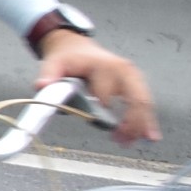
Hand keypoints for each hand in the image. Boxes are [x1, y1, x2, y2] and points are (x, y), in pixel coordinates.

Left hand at [35, 32, 160, 145]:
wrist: (77, 48)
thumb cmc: (67, 59)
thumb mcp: (54, 63)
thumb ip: (49, 75)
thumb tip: (41, 85)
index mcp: (104, 67)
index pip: (106, 95)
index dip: (102, 113)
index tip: (96, 127)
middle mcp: (124, 70)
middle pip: (136, 100)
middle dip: (131, 123)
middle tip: (119, 141)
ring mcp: (133, 77)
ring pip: (144, 104)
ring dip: (140, 126)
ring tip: (128, 142)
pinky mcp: (137, 84)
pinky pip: (145, 104)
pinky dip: (147, 121)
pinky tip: (149, 136)